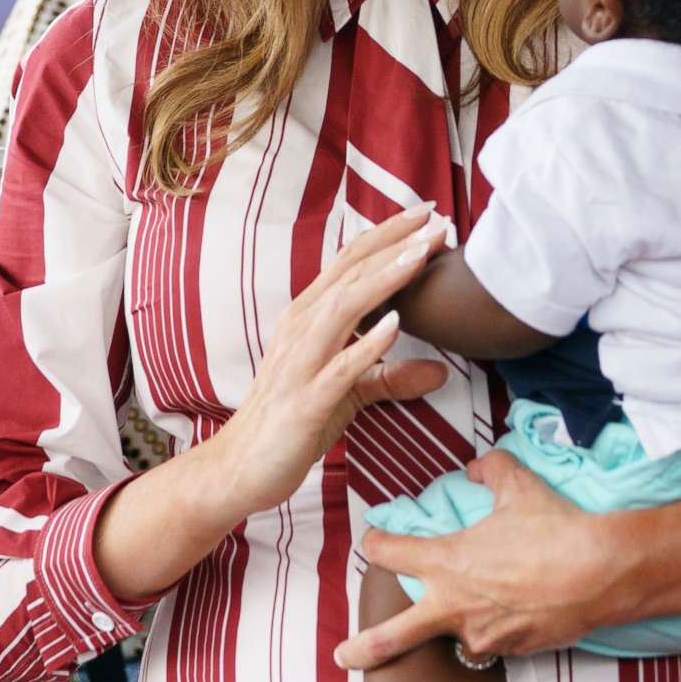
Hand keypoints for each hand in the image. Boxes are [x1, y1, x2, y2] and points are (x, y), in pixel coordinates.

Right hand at [195, 206, 451, 523]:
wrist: (241, 468)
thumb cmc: (292, 424)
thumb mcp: (348, 395)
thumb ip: (388, 377)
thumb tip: (440, 372)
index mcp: (308, 317)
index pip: (351, 263)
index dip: (389, 235)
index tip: (428, 213)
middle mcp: (300, 328)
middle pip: (351, 273)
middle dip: (395, 243)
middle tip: (438, 219)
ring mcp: (300, 363)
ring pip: (344, 307)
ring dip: (386, 278)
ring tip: (423, 255)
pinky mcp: (304, 401)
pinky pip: (338, 368)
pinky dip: (366, 345)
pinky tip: (395, 327)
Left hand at [337, 451, 621, 667]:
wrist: (602, 572)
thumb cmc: (555, 527)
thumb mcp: (517, 486)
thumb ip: (489, 470)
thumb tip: (475, 467)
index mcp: (446, 564)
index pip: (392, 554)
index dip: (378, 544)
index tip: (375, 540)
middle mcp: (455, 606)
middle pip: (395, 636)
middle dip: (365, 648)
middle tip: (343, 657)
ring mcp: (484, 635)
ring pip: (457, 634)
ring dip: (459, 622)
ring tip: (485, 604)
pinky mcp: (514, 650)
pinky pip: (495, 640)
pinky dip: (498, 626)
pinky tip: (520, 606)